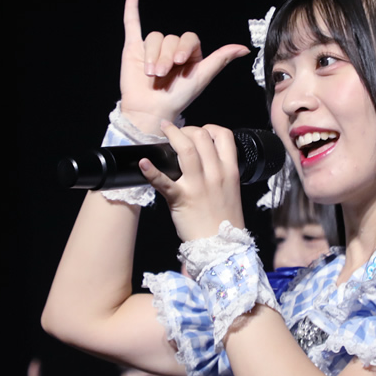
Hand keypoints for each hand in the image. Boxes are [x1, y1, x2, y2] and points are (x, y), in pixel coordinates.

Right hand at [119, 0, 249, 130]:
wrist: (151, 110)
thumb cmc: (177, 98)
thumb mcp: (201, 77)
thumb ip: (220, 60)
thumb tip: (244, 48)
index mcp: (189, 54)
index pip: (188, 38)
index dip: (183, 48)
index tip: (179, 62)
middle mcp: (171, 49)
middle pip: (170, 38)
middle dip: (165, 57)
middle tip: (162, 74)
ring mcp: (152, 48)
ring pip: (154, 37)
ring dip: (152, 55)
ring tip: (150, 73)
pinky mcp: (134, 48)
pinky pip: (133, 24)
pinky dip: (131, 8)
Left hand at [141, 123, 245, 241]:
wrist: (222, 247)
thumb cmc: (225, 221)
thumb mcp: (232, 190)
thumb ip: (222, 172)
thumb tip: (207, 157)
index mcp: (230, 171)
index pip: (224, 136)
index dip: (210, 128)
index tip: (201, 132)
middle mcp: (215, 174)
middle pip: (201, 136)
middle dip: (188, 129)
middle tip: (179, 133)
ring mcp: (198, 186)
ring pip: (186, 149)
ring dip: (172, 134)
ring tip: (164, 130)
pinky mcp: (181, 198)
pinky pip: (163, 181)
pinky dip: (150, 171)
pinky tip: (143, 163)